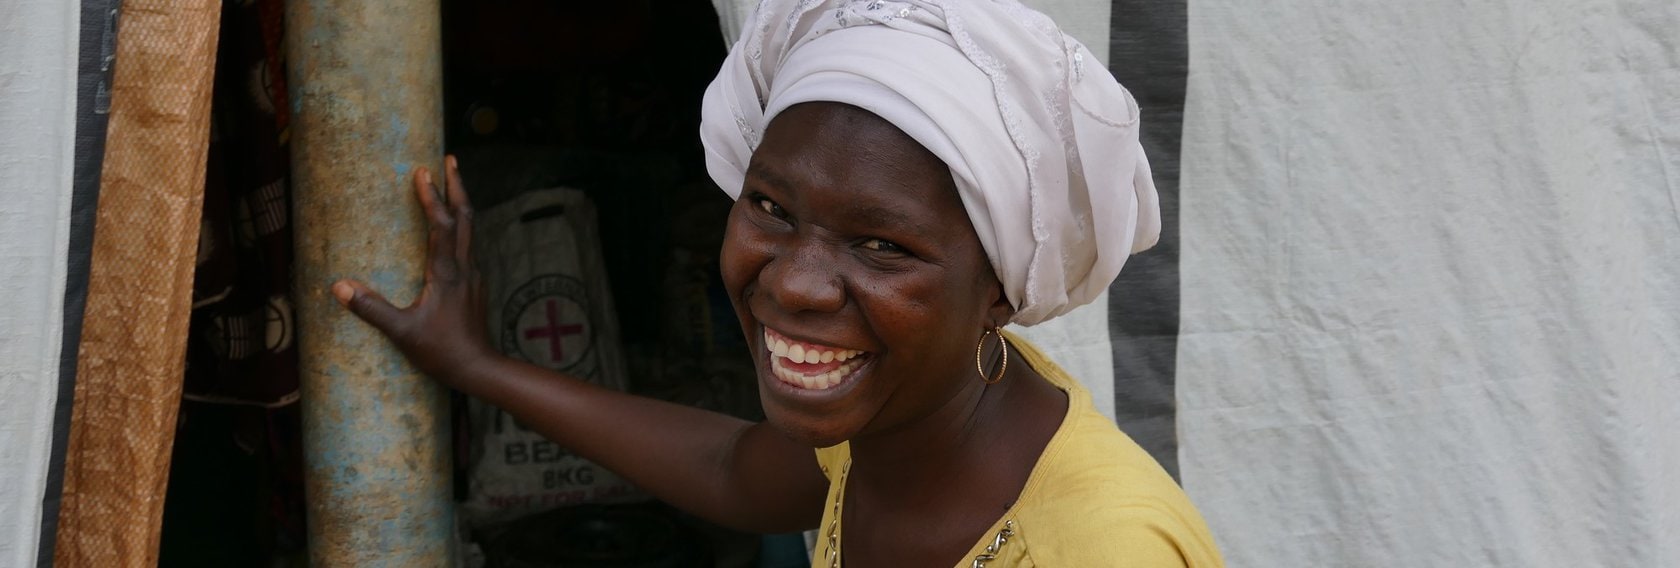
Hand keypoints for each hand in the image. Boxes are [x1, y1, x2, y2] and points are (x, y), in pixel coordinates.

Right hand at [332, 156, 494, 386]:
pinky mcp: (476, 285)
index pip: (441, 225)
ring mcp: (474, 276)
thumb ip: (370, 308)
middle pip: (466, 217)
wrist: (479, 368)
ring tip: (452, 184)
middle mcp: (464, 268)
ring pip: (471, 230)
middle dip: (457, 186)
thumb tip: (338, 286)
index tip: (422, 170)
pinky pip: (469, 246)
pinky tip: (452, 230)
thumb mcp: (401, 332)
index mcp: (446, 273)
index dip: (432, 197)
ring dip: (461, 204)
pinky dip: (461, 227)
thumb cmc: (441, 351)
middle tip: (450, 159)